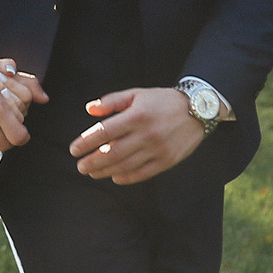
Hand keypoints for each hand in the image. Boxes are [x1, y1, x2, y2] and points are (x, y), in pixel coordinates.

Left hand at [71, 86, 203, 183]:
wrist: (198, 109)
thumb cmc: (162, 100)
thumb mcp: (137, 94)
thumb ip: (112, 101)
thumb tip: (89, 110)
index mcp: (137, 115)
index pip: (104, 132)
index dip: (86, 142)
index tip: (73, 150)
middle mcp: (147, 134)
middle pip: (112, 153)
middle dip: (92, 162)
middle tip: (80, 167)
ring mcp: (158, 149)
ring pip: (125, 165)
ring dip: (105, 171)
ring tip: (92, 173)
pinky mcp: (167, 160)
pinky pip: (143, 173)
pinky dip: (126, 177)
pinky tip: (114, 177)